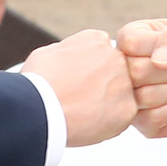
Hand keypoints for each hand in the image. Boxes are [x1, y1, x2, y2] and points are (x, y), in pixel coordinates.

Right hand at [21, 29, 134, 146]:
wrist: (39, 107)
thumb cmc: (38, 81)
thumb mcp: (49, 53)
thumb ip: (69, 52)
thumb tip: (71, 59)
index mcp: (97, 40)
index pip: (102, 54)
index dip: (89, 72)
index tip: (78, 83)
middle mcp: (116, 58)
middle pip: (115, 74)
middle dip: (101, 87)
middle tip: (82, 101)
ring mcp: (125, 83)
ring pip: (120, 96)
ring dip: (106, 105)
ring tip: (82, 114)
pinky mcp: (128, 108)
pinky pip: (122, 118)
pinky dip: (108, 124)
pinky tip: (89, 124)